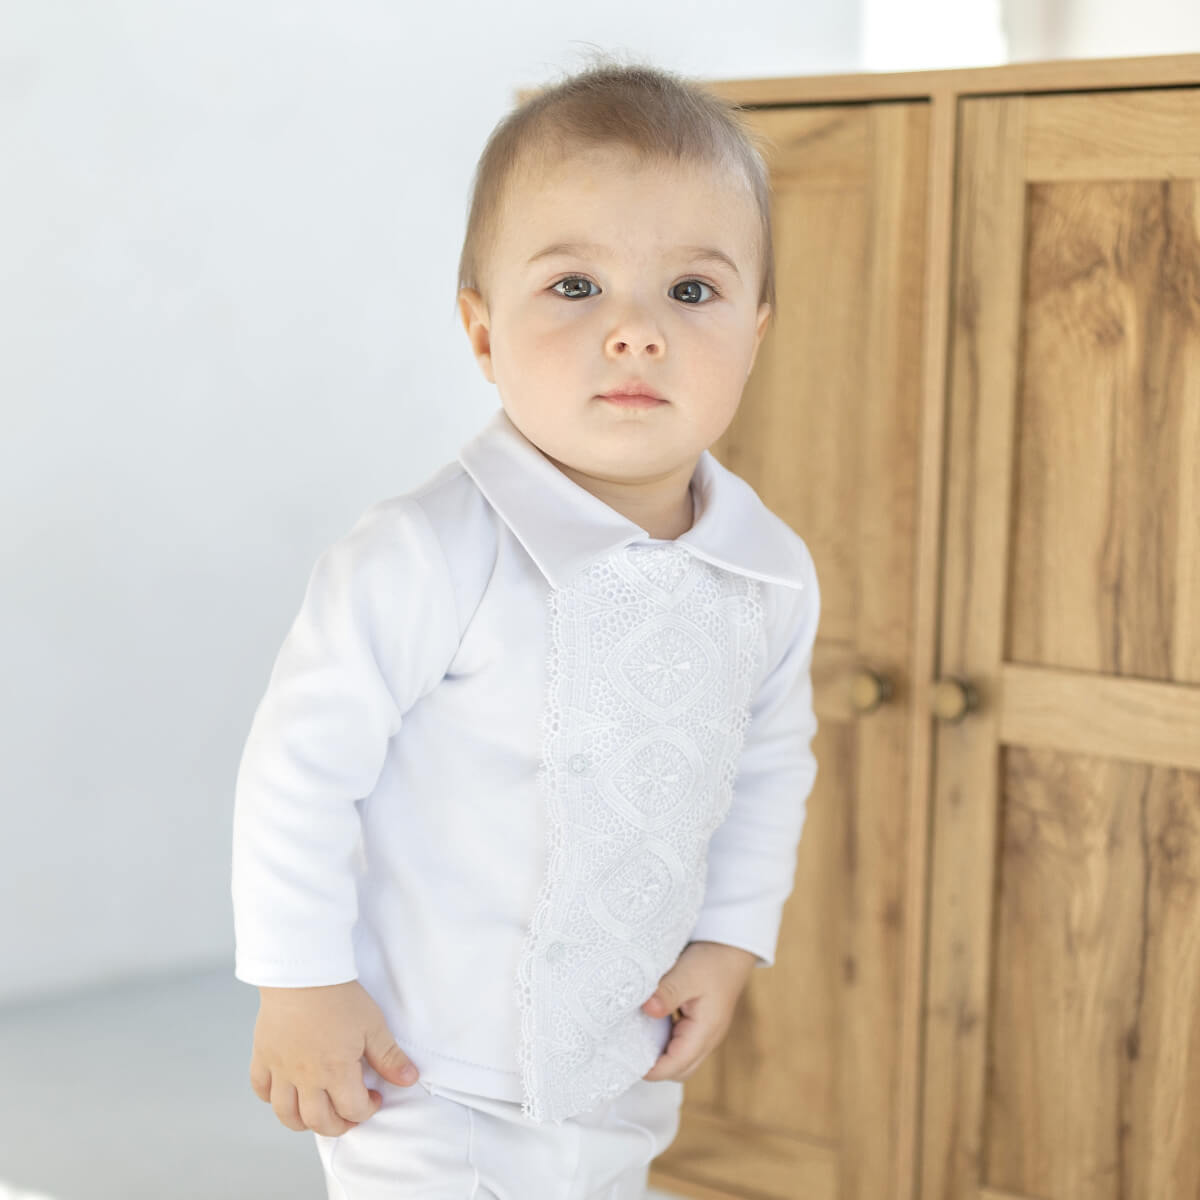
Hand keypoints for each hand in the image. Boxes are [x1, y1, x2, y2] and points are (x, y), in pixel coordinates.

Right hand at [249, 979, 418, 1136]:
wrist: (303, 973)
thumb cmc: (339, 996)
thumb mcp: (373, 1025)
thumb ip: (389, 1057)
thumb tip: (410, 1079)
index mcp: (335, 1072)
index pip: (352, 1110)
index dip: (368, 1110)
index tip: (374, 1097)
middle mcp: (305, 1078)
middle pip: (318, 1121)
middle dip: (338, 1125)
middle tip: (349, 1114)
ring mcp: (281, 1070)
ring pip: (286, 1114)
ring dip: (303, 1122)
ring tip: (317, 1112)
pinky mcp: (263, 1056)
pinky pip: (261, 1089)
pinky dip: (271, 1099)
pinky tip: (285, 1092)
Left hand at [639, 941, 758, 1081]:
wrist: (732, 948)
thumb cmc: (712, 960)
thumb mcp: (687, 973)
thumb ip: (668, 993)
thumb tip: (648, 1009)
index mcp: (706, 1032)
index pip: (677, 1065)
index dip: (652, 1070)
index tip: (626, 1063)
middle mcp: (708, 1038)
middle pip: (680, 1070)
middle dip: (655, 1069)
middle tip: (628, 1055)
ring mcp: (706, 1032)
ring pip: (681, 1059)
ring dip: (661, 1056)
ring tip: (635, 1041)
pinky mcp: (701, 1023)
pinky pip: (682, 1043)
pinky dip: (665, 1042)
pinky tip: (651, 1026)